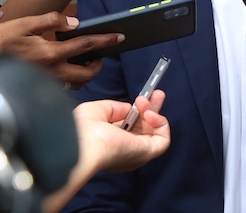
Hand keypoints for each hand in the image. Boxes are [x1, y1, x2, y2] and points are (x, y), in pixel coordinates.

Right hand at [0, 12, 123, 86]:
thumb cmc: (0, 40)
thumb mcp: (24, 23)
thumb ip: (51, 21)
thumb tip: (73, 23)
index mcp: (50, 53)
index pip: (85, 46)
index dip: (105, 40)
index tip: (119, 36)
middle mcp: (51, 71)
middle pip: (87, 73)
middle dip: (98, 64)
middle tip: (101, 54)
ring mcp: (46, 82)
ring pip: (75, 83)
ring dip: (85, 73)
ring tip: (86, 60)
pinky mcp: (40, 87)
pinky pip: (62, 86)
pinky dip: (70, 78)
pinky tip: (67, 67)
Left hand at [42, 93, 169, 212]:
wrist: (82, 145)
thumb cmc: (83, 129)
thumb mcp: (98, 111)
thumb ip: (115, 109)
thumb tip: (129, 109)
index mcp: (112, 144)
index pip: (130, 128)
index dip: (137, 113)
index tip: (141, 98)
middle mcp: (126, 150)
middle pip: (146, 129)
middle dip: (152, 109)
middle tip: (158, 93)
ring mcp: (137, 153)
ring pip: (155, 132)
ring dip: (153, 112)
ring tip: (143, 101)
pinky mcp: (146, 153)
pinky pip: (163, 140)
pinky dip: (160, 123)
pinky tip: (148, 113)